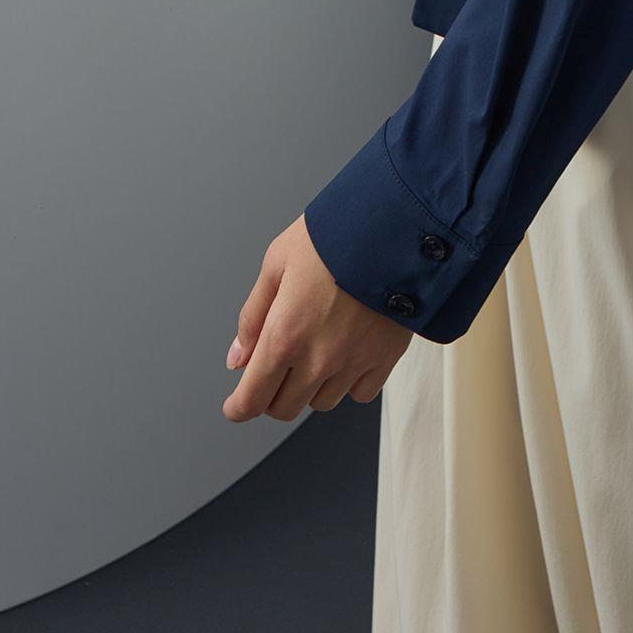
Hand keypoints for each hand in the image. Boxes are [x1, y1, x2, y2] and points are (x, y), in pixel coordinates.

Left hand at [222, 213, 413, 421]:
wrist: (395, 223)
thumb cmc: (335, 234)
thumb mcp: (278, 261)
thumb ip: (253, 315)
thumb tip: (238, 357)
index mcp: (284, 335)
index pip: (252, 400)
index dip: (238, 408)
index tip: (236, 404)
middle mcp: (318, 358)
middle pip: (284, 409)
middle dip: (271, 394)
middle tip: (275, 368)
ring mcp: (354, 362)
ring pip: (321, 403)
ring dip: (311, 387)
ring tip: (315, 350)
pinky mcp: (386, 357)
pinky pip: (360, 393)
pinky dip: (350, 381)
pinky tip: (347, 353)